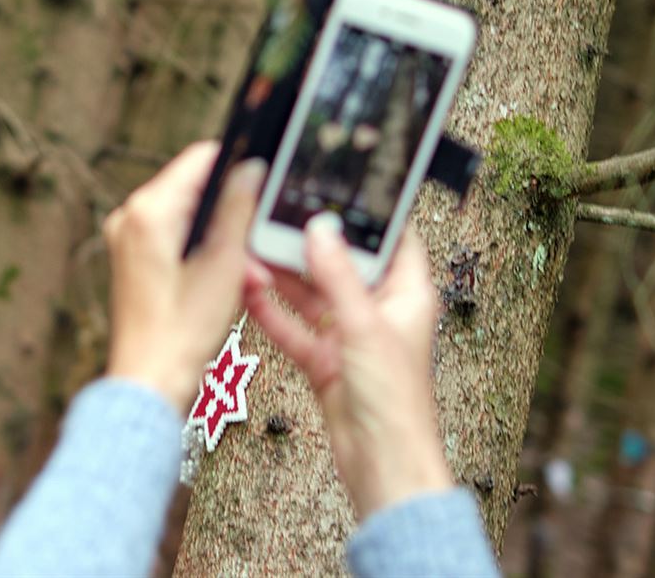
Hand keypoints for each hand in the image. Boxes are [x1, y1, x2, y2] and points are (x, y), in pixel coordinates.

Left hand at [103, 142, 266, 411]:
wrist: (151, 380)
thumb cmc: (179, 333)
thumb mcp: (225, 264)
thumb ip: (238, 209)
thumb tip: (250, 170)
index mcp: (149, 212)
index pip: (200, 159)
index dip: (237, 167)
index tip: (262, 181)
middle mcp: (131, 218)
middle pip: (197, 190)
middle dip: (234, 215)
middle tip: (258, 246)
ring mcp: (129, 238)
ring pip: (191, 216)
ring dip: (225, 238)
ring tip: (248, 273)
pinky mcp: (135, 258)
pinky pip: (178, 237)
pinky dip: (206, 251)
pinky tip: (229, 279)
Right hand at [244, 218, 453, 518]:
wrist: (383, 466)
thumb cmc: (396, 401)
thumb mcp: (364, 326)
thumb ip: (338, 275)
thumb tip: (321, 228)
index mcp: (406, 295)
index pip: (392, 238)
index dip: (368, 214)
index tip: (335, 187)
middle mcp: (378, 311)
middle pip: (341, 263)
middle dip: (308, 243)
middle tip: (275, 216)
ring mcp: (349, 336)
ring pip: (311, 294)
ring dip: (283, 276)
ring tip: (252, 249)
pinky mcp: (325, 361)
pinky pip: (294, 328)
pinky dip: (272, 312)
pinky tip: (248, 292)